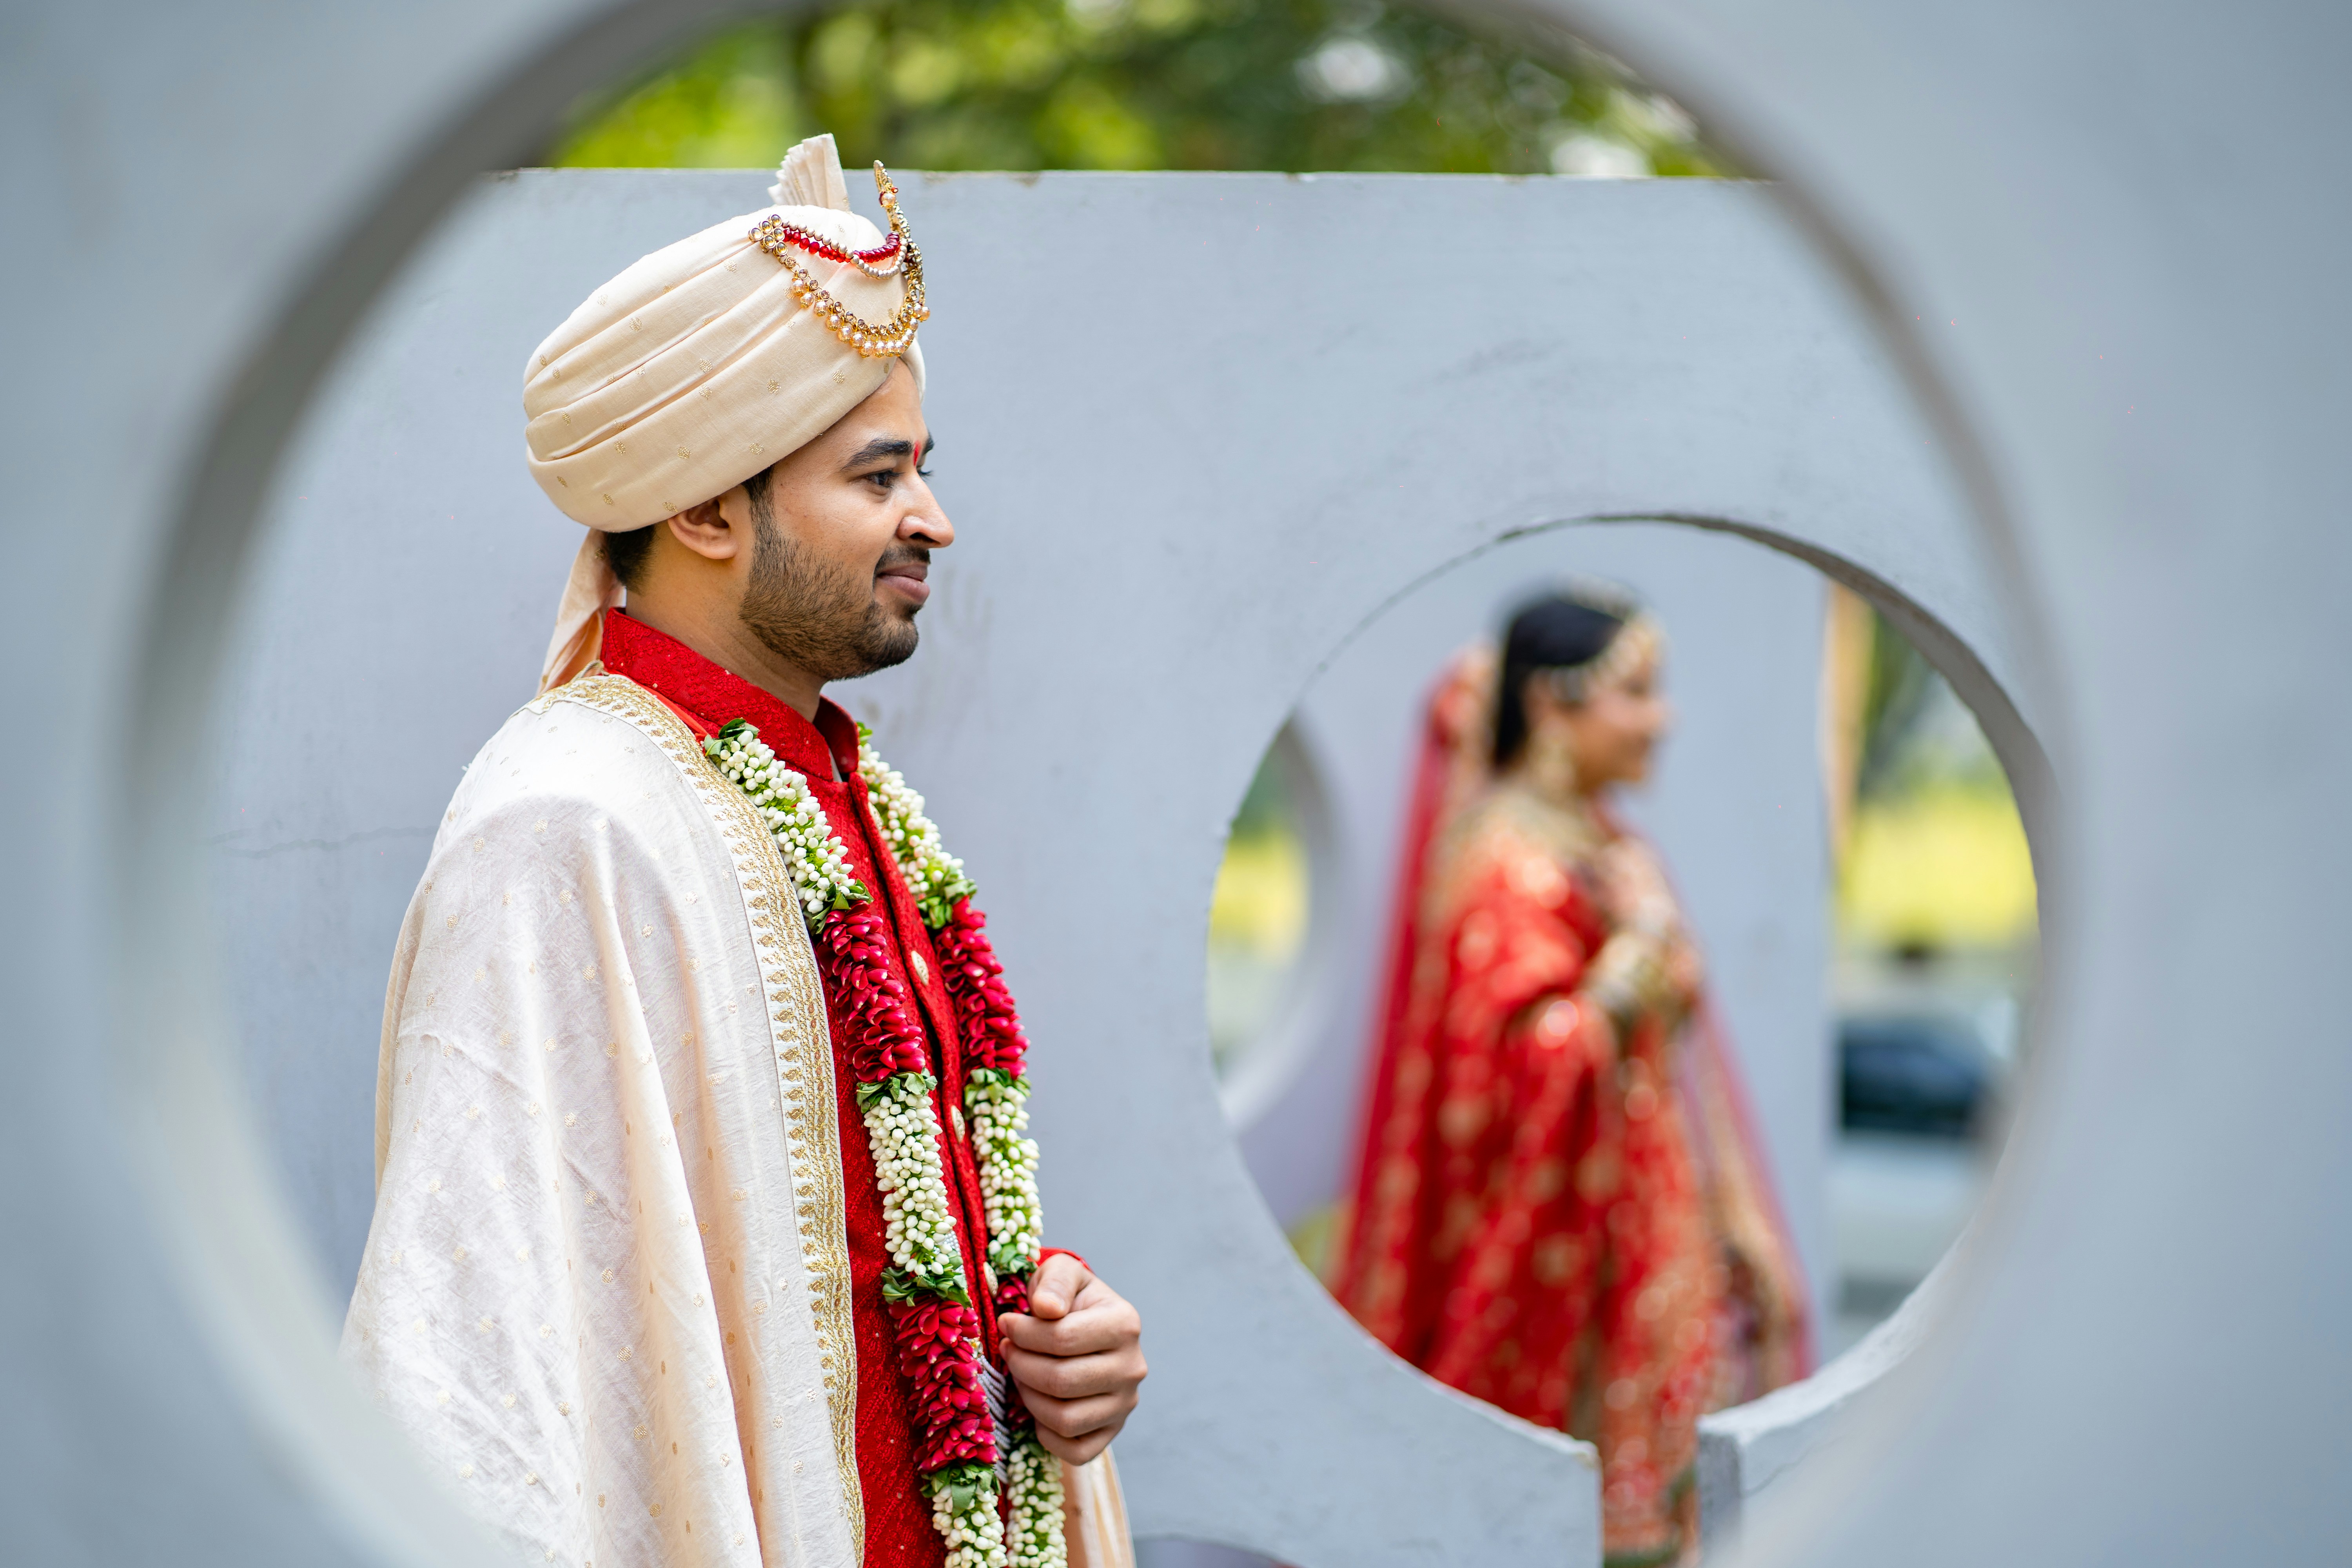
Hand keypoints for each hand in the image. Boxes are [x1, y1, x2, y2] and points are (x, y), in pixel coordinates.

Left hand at [999, 1253, 1145, 1464]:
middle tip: (1008, 1350)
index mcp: (1124, 1324)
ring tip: (1021, 1374)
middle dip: (1021, 1365)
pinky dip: (1047, 1434)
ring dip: (1029, 1398)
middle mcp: (1132, 1368)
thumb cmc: (1067, 1299)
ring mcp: (1125, 1404)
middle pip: (1061, 1381)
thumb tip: (1046, 1309)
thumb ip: (1055, 1283)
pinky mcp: (1113, 1432)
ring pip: (1066, 1419)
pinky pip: (1075, 1451)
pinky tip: (1037, 1405)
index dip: (1023, 1333)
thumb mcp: (1061, 1273)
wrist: (1085, 1325)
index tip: (1006, 1323)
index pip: (1062, 1338)